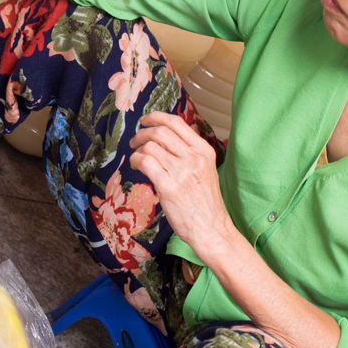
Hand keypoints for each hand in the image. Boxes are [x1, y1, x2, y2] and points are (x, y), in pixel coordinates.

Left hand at [128, 111, 233, 250]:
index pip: (176, 122)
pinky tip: (136, 166)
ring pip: (150, 146)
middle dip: (142, 132)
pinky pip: (145, 162)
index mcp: (204, 151)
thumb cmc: (205, 203)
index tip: (146, 120)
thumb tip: (165, 139)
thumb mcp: (205, 170)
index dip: (156, 117)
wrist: (212, 229)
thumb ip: (189, 153)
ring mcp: (182, 172)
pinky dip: (135, 160)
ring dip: (137, 149)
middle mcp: (194, 158)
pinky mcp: (169, 187)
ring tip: (135, 157)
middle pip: (160, 131)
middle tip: (135, 140)